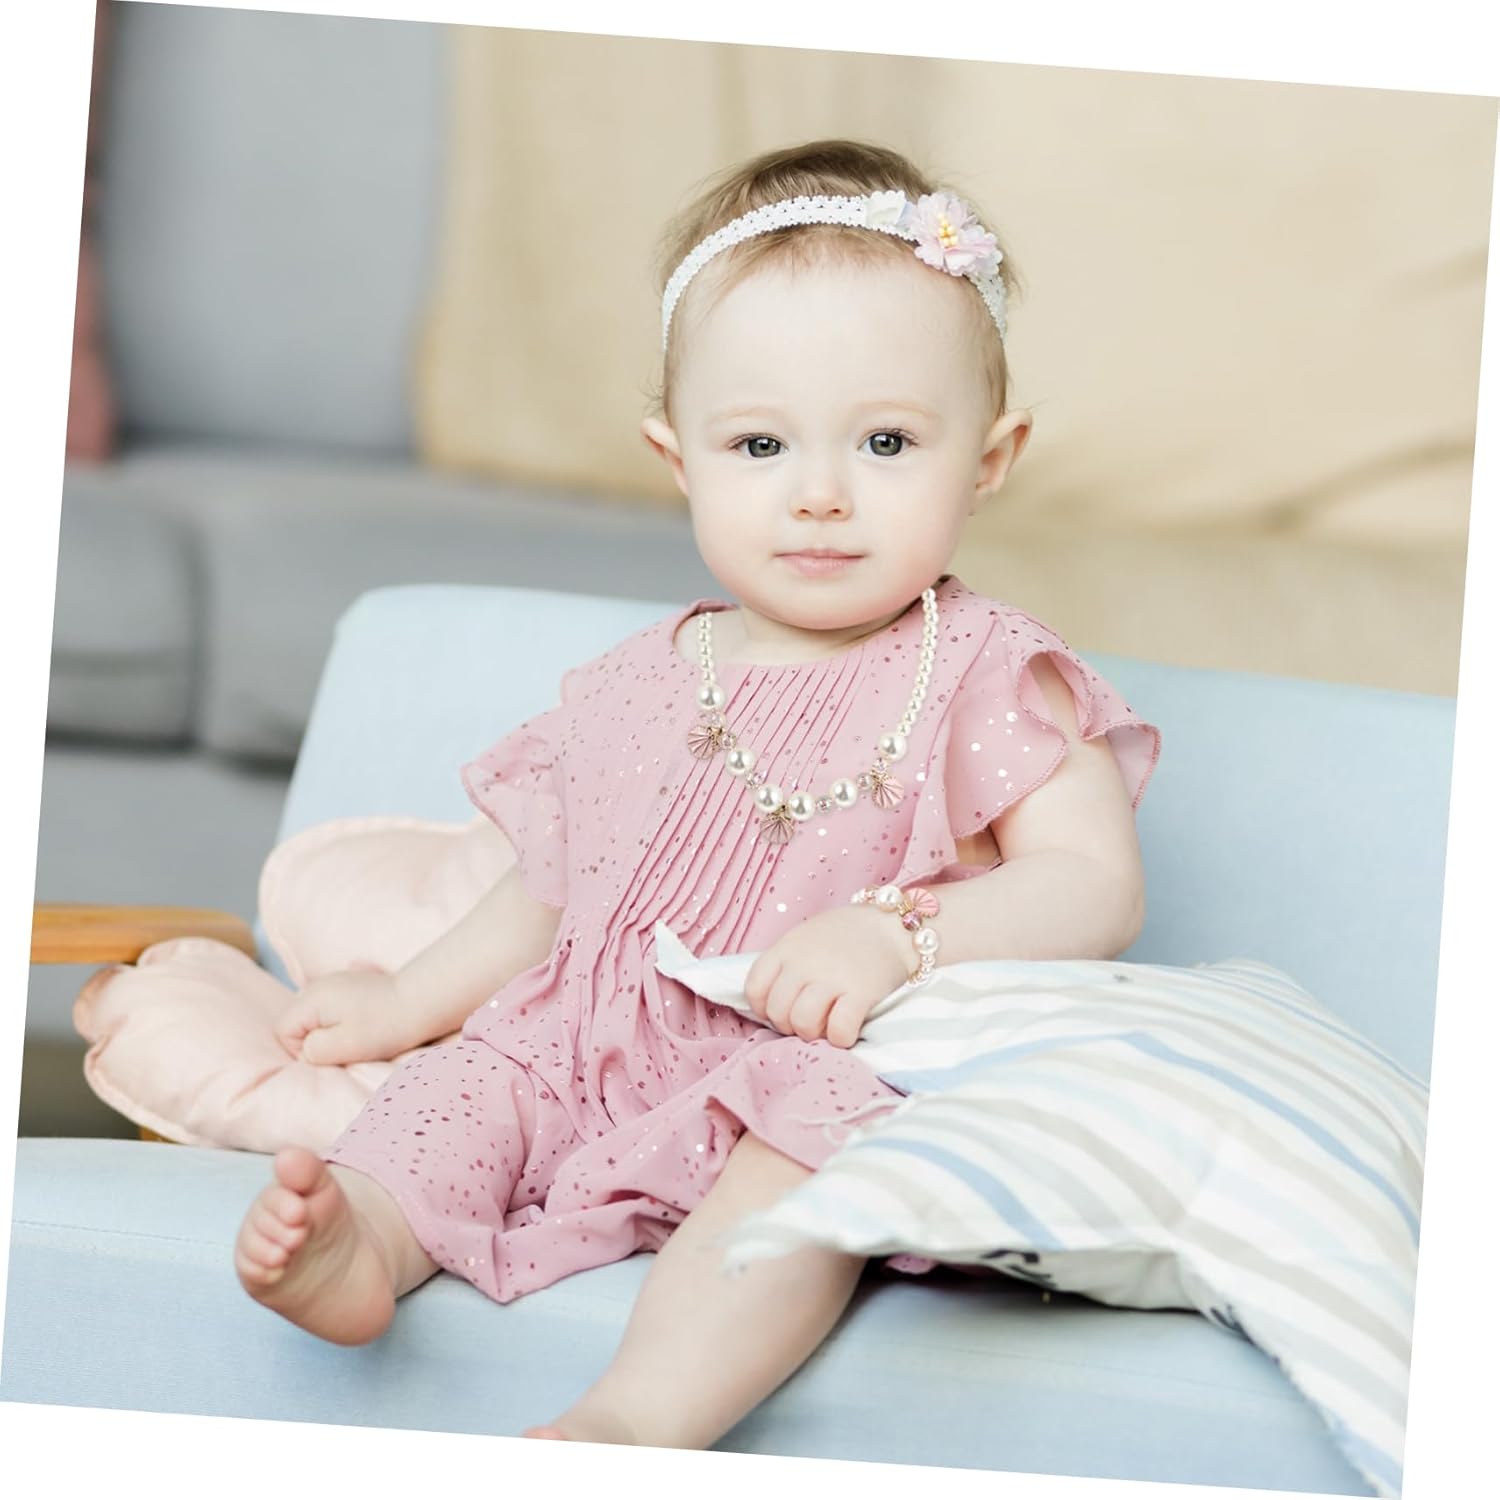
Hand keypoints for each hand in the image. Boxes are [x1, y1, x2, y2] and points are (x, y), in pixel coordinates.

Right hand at [274, 967, 414, 1065]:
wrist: (421, 1002)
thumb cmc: (384, 1027)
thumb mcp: (342, 1047)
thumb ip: (312, 1050)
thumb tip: (305, 1049)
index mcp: (312, 998)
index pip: (283, 1030)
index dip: (301, 1050)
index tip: (332, 1053)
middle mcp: (319, 984)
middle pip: (298, 1022)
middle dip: (316, 1039)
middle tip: (346, 1046)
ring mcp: (336, 981)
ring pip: (316, 1016)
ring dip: (331, 1030)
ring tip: (358, 1034)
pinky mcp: (353, 984)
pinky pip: (334, 1007)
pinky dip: (344, 1018)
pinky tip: (364, 1020)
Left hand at [743, 903, 911, 1048]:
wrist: (893, 925)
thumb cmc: (848, 935)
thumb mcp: (806, 937)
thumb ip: (787, 963)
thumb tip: (771, 1002)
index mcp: (787, 948)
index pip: (754, 988)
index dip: (763, 1007)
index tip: (783, 1008)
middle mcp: (805, 963)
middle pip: (778, 1012)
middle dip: (790, 1025)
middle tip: (810, 1019)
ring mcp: (832, 978)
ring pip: (803, 1024)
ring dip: (814, 1034)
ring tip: (827, 1024)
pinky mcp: (860, 993)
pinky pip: (838, 1031)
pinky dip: (840, 1038)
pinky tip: (847, 1030)